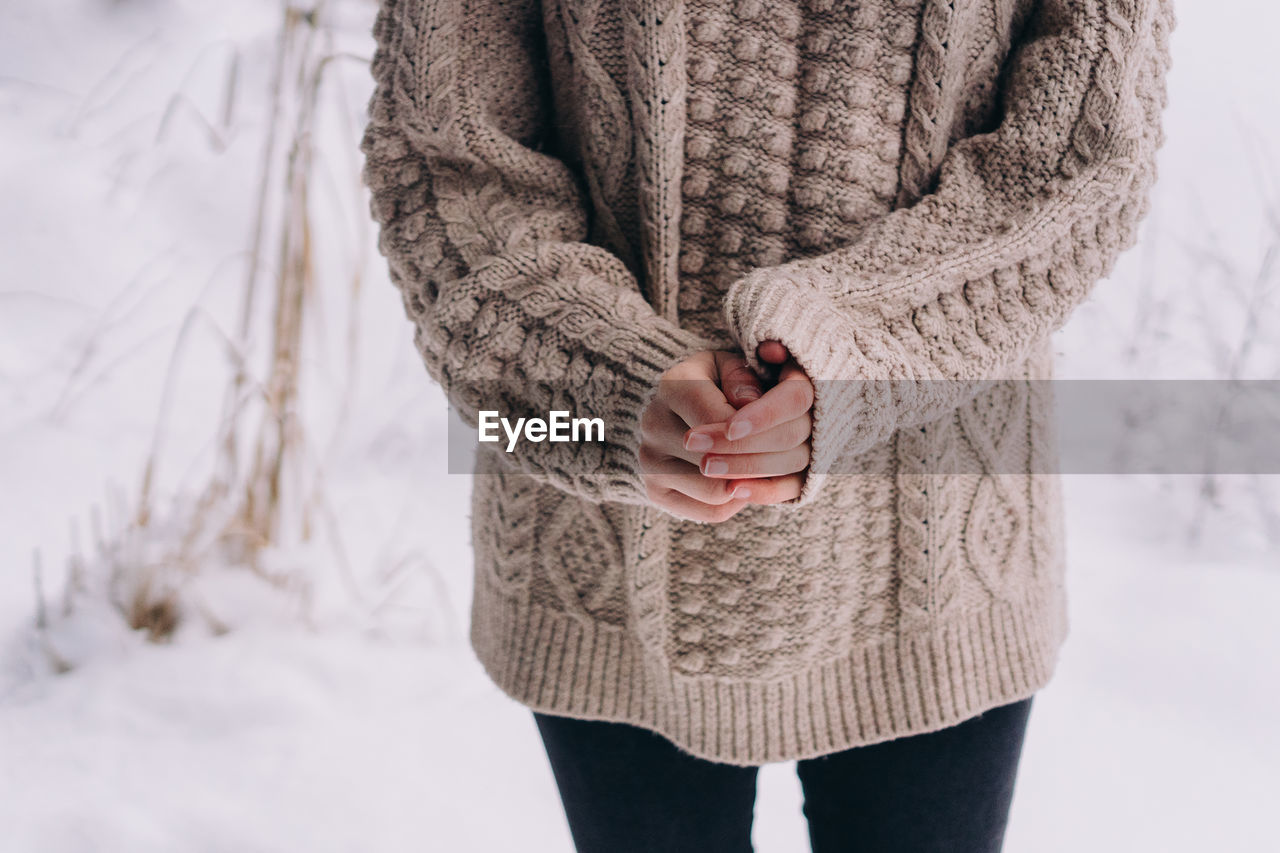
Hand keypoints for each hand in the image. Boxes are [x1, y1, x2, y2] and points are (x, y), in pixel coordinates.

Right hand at [638, 350, 765, 521]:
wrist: (677, 412)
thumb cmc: (716, 386)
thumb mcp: (731, 369)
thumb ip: (744, 378)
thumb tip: (751, 403)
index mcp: (672, 386)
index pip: (716, 417)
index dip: (752, 430)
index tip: (780, 432)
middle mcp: (653, 424)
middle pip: (715, 459)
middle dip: (757, 460)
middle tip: (787, 457)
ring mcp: (649, 462)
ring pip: (715, 490)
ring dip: (748, 484)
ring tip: (765, 470)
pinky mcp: (655, 492)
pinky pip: (710, 511)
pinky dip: (737, 502)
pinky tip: (745, 482)